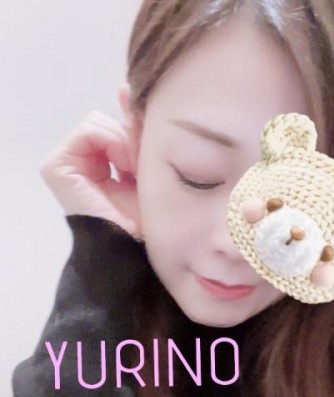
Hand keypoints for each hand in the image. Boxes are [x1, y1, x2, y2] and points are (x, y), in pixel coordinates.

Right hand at [39, 110, 141, 239]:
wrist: (134, 245)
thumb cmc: (146, 215)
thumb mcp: (146, 165)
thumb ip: (135, 129)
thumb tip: (124, 88)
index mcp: (101, 164)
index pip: (114, 127)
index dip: (134, 127)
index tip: (152, 138)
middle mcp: (81, 162)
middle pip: (108, 122)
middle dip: (131, 140)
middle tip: (144, 168)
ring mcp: (67, 163)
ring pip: (100, 123)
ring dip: (124, 144)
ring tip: (135, 173)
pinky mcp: (57, 166)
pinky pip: (90, 130)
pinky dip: (112, 144)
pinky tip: (124, 168)